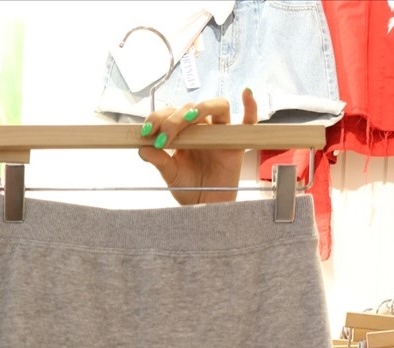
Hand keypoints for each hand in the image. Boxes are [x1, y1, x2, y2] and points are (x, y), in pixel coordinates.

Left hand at [138, 89, 257, 204]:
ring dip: (204, 107)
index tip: (146, 131)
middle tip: (165, 136)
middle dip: (175, 119)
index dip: (158, 118)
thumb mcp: (171, 176)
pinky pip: (249, 121)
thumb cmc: (190, 189)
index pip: (171, 114)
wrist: (207, 208)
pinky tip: (246, 94)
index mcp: (183, 132)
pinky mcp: (237, 143)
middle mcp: (202, 128)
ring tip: (191, 116)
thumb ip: (158, 161)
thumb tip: (142, 148)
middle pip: (192, 108)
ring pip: (218, 106)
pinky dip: (250, 106)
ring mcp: (220, 133)